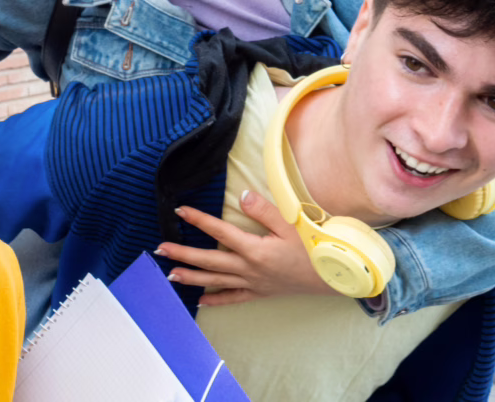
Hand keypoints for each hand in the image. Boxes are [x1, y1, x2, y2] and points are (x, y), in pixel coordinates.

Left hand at [155, 191, 336, 305]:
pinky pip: (233, 298)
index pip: (220, 230)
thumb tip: (241, 195)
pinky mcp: (260, 293)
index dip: (199, 219)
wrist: (335, 279)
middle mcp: (249, 268)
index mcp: (255, 249)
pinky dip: (216, 299)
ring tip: (169, 274)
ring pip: (215, 280)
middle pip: (209, 260)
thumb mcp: (293, 225)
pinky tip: (200, 300)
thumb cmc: (315, 249)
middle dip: (183, 254)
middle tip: (160, 249)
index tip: (180, 210)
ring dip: (191, 277)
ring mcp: (253, 283)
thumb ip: (265, 210)